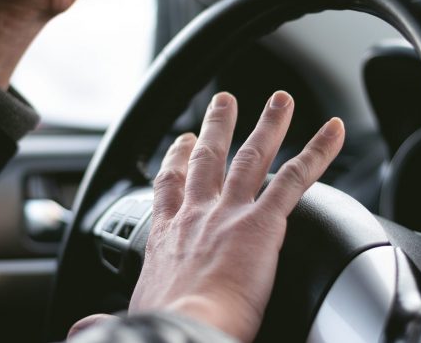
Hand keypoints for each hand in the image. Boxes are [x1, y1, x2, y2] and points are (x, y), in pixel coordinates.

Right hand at [130, 91, 344, 341]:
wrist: (184, 331)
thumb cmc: (161, 330)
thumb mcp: (130, 319)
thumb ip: (109, 319)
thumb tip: (85, 331)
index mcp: (166, 238)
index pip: (169, 188)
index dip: (175, 161)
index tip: (180, 142)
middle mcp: (196, 216)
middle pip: (208, 159)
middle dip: (217, 127)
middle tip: (225, 102)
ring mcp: (229, 214)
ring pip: (252, 157)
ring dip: (269, 124)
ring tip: (281, 100)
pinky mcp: (263, 223)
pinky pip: (296, 178)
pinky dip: (317, 151)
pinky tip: (336, 132)